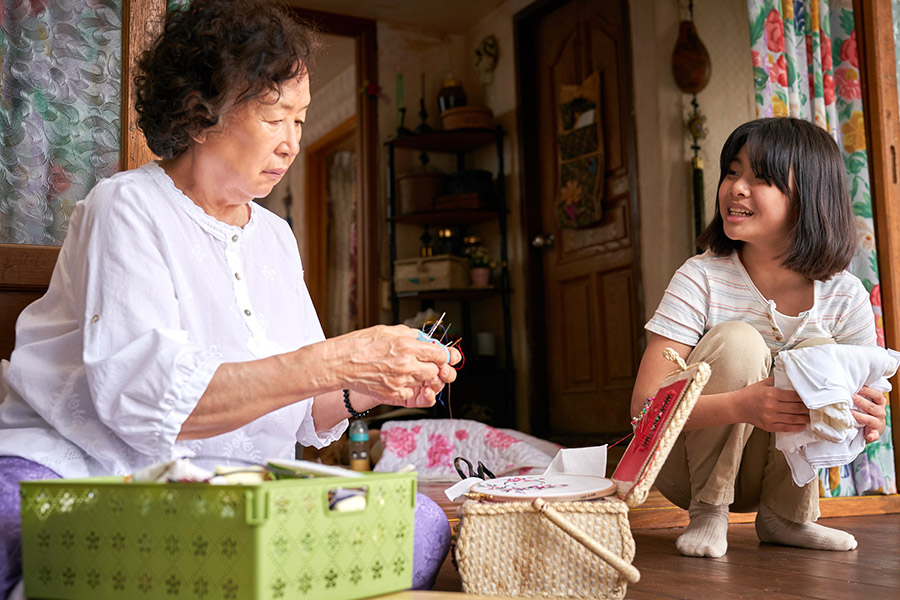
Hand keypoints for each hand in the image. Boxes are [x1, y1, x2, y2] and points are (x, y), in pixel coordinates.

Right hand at [333, 325, 457, 405]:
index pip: (440, 354)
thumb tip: (428, 340)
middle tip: (424, 364)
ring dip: (421, 378)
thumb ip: (412, 335)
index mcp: (408, 346)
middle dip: (433, 367)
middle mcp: (407, 365)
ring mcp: (402, 382)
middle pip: (436, 371)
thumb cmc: (361, 345)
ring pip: (426, 383)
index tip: (440, 356)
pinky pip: (413, 394)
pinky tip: (398, 380)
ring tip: (407, 371)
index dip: (442, 355)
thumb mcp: (389, 331)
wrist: (340, 363)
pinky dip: (409, 388)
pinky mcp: (395, 394)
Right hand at [738, 377, 809, 431]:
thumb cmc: (750, 394)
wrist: (737, 406)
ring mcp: (770, 417)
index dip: (805, 397)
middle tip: (816, 408)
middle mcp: (771, 406)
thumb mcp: (763, 383)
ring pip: (793, 419)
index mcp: (771, 393)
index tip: (813, 398)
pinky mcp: (768, 426)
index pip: (794, 396)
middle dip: (808, 408)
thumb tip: (793, 381)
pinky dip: (796, 427)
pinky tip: (803, 424)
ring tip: (812, 417)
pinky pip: (786, 427)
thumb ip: (778, 382)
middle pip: (796, 408)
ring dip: (805, 418)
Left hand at [852, 385, 886, 442]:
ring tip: (850, 413)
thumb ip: (861, 394)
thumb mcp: (867, 401)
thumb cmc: (866, 410)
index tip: (859, 388)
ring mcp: (878, 423)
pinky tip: (869, 436)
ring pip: (870, 419)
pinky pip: (875, 435)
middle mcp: (880, 412)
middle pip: (872, 406)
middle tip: (851, 397)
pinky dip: (872, 436)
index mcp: (879, 403)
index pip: (877, 395)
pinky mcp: (875, 432)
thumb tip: (849, 383)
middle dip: (861, 402)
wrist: (871, 427)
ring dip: (860, 416)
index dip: (869, 391)